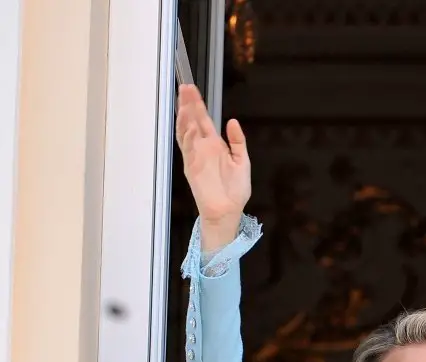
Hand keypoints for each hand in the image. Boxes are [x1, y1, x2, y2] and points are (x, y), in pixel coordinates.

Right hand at [175, 84, 249, 249]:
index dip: (198, 105)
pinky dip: (187, 135)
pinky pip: (187, 148)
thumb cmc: (235, 190)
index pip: (204, 120)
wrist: (229, 210)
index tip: (192, 89)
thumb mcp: (242, 161)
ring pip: (186, 131)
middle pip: (192, 121)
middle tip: (185, 87)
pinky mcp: (191, 166)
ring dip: (184, 116)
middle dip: (188, 104)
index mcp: (215, 145)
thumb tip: (232, 122)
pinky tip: (188, 123)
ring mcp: (195, 156)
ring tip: (183, 101)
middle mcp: (203, 148)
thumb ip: (238, 141)